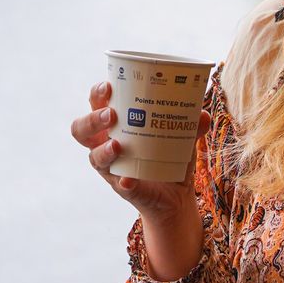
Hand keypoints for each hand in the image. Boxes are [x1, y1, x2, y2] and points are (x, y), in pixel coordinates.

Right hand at [70, 80, 208, 224]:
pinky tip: (129, 179)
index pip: (96, 104)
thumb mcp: (181, 137)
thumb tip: (201, 114)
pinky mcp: (124, 189)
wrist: (176, 197)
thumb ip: (191, 125)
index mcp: (116, 125)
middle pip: (82, 129)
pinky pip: (119, 185)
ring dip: (102, 150)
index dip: (97, 94)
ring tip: (117, 145)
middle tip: (111, 114)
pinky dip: (124, 181)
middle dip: (92, 119)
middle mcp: (105, 144)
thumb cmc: (169, 157)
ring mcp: (112, 168)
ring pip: (93, 157)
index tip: (109, 85)